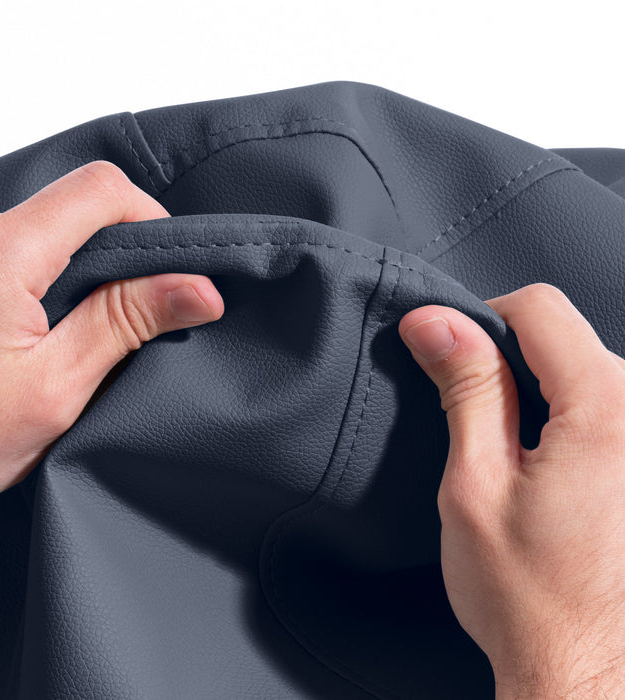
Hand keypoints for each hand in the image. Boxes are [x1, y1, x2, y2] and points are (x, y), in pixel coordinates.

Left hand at [0, 161, 223, 517]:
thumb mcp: (54, 390)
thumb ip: (127, 323)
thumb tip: (198, 289)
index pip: (98, 190)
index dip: (148, 217)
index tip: (164, 265)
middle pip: (66, 207)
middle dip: (104, 257)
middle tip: (104, 323)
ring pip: (34, 225)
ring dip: (60, 269)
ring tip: (48, 334)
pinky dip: (24, 274)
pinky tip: (11, 327)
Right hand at [398, 283, 624, 698]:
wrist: (587, 679)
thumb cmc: (529, 599)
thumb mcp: (475, 482)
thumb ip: (466, 388)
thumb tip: (436, 323)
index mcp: (607, 411)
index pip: (538, 308)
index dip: (480, 320)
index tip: (451, 356)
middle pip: (566, 338)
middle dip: (511, 365)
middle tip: (483, 435)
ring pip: (586, 371)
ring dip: (542, 398)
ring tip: (521, 466)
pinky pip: (608, 409)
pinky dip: (569, 421)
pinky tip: (554, 476)